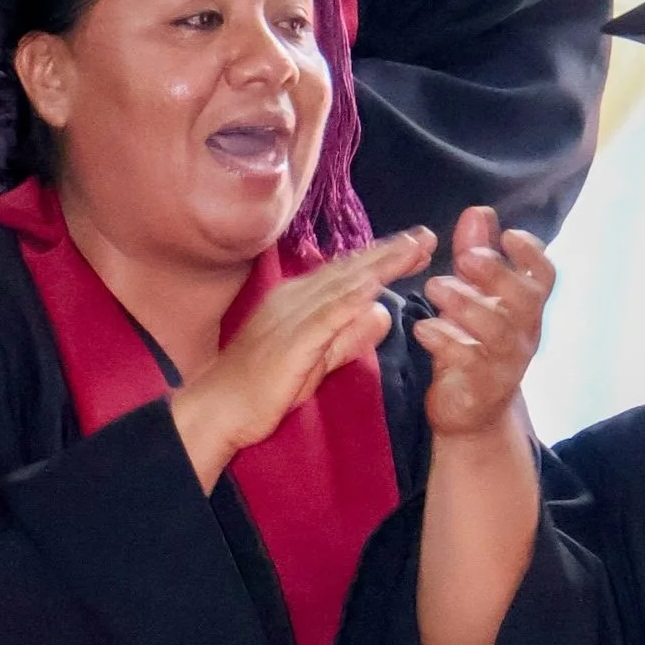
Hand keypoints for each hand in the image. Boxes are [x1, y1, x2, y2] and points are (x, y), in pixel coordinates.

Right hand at [169, 227, 435, 492]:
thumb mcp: (316, 360)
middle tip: (426, 236)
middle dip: (390, 252)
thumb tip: (381, 311)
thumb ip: (348, 337)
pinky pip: (328, 314)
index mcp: (299, 300)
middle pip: (351, 270)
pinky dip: (354, 296)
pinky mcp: (293, 339)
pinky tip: (378, 283)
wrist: (218, 407)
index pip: (348, 274)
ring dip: (381, 264)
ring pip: (344, 284)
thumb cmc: (261, 388)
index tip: (415, 246)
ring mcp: (293, 315)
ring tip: (415, 248)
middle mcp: (295, 297)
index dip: (382, 258)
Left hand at [413, 207, 554, 437]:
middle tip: (464, 257)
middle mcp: (523, 334)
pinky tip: (424, 328)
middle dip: (496, 273)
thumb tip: (478, 211)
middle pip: (526, 300)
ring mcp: (505, 364)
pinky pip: (470, 363)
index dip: (531, 254)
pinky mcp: (480, 388)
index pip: (544, 276)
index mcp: (524, 309)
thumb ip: (475, 255)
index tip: (507, 234)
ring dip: (467, 304)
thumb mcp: (473, 297)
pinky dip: (446, 341)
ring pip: (499, 331)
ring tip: (434, 287)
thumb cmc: (471, 345)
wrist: (469, 414)